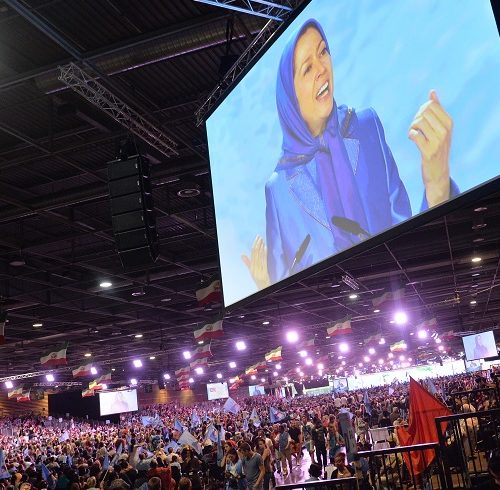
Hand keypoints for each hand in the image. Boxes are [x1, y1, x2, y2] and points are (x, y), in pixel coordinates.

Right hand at [241, 235, 270, 289]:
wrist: (264, 288)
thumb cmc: (259, 280)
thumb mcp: (252, 271)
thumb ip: (248, 263)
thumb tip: (242, 255)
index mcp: (251, 267)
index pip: (252, 254)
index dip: (254, 245)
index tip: (256, 239)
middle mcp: (255, 268)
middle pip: (255, 254)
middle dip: (257, 244)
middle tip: (259, 237)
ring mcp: (260, 270)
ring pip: (260, 256)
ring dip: (261, 247)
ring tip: (262, 240)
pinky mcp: (264, 271)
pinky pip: (264, 261)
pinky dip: (264, 253)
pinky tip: (265, 247)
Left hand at [408, 89, 452, 206]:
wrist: (438, 171)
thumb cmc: (437, 147)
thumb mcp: (440, 128)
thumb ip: (436, 110)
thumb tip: (432, 92)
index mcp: (449, 122)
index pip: (431, 105)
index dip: (421, 110)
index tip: (421, 120)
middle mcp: (446, 130)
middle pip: (423, 112)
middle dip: (415, 118)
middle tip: (415, 127)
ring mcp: (438, 141)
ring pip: (418, 122)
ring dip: (412, 127)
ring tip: (414, 133)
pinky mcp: (428, 151)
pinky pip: (414, 135)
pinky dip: (410, 135)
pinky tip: (413, 139)